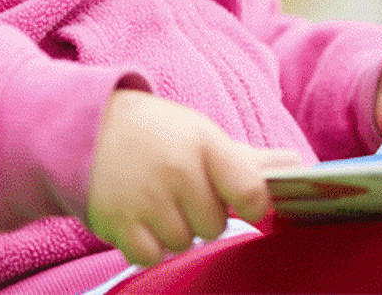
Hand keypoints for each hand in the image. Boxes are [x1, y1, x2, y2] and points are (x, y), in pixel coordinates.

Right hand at [87, 90, 299, 267]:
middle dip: (199, 213)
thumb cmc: (155, 133)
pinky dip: (145, 243)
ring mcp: (146, 199)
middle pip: (214, 225)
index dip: (251, 203)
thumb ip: (248, 159)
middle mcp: (177, 171)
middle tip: (176, 186)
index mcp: (204, 143)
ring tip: (152, 196)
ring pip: (183, 243)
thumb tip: (299, 166)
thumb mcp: (199, 134)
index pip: (251, 191)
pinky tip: (136, 214)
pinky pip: (151, 255)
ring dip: (171, 229)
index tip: (240, 200)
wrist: (82, 125)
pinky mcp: (117, 223)